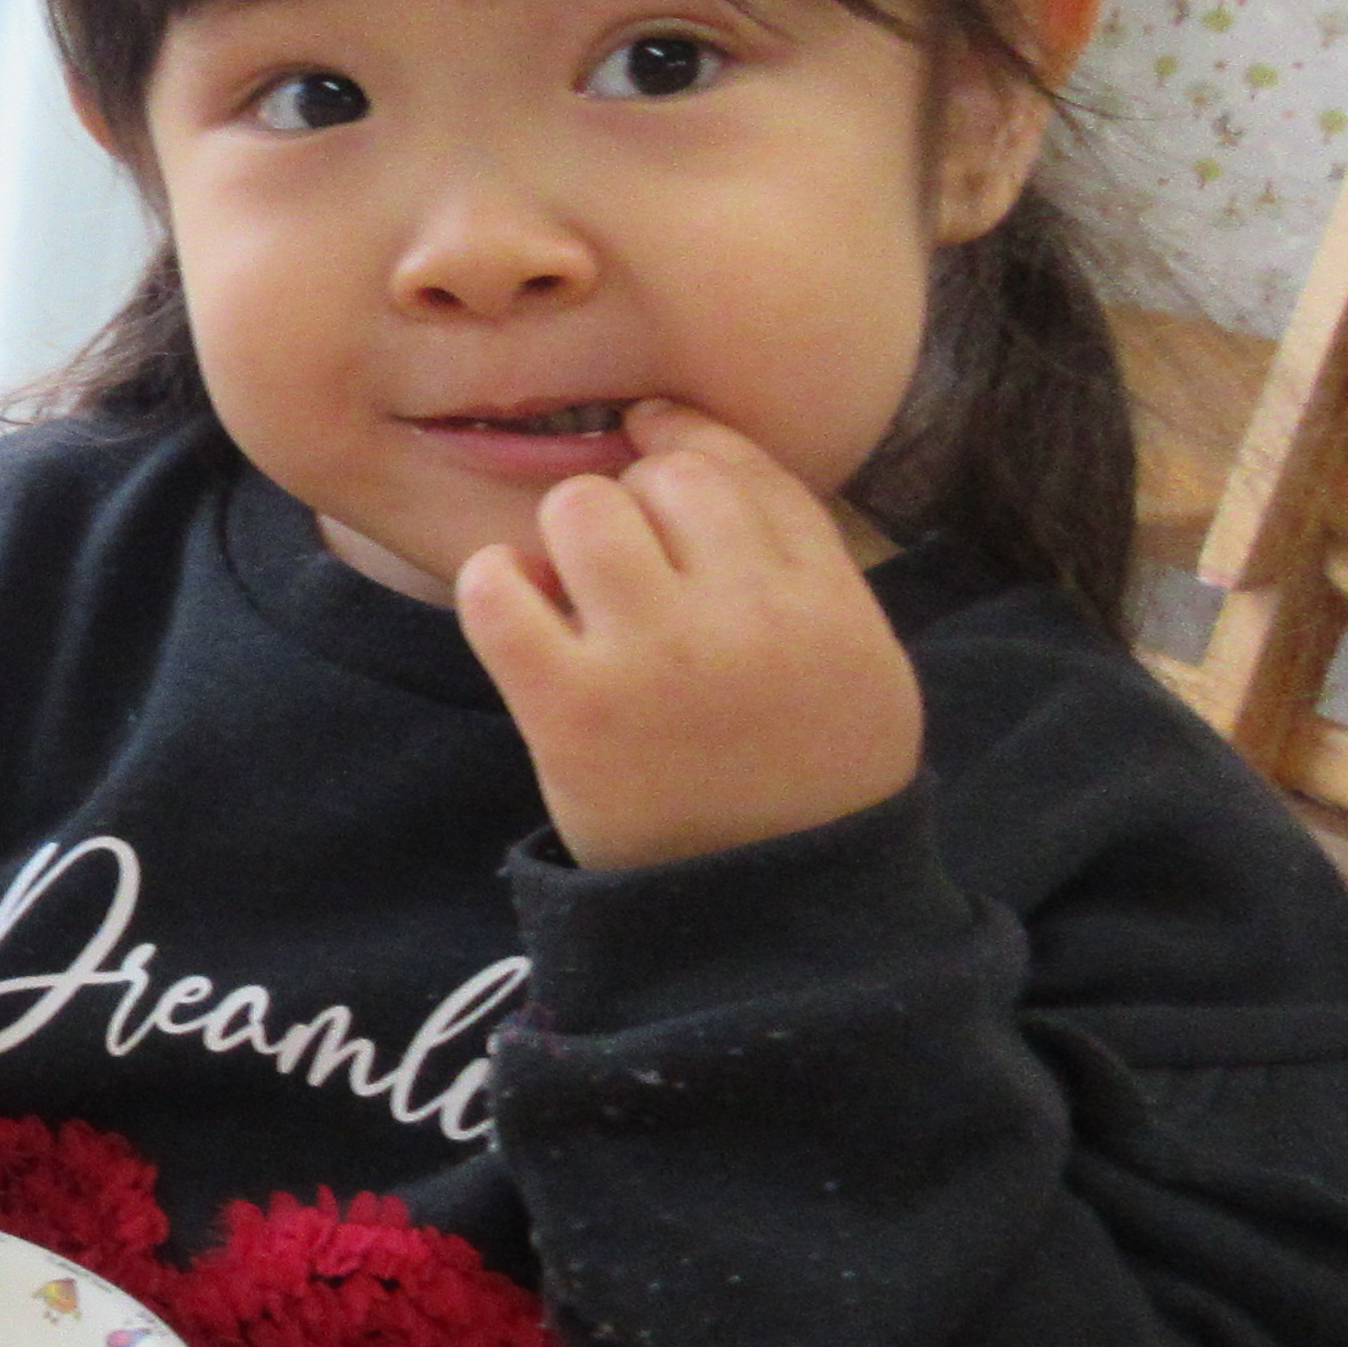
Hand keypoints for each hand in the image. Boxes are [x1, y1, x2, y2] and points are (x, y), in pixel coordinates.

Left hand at [451, 397, 921, 868]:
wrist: (765, 914)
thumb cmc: (804, 773)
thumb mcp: (852, 657)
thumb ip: (797, 551)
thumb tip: (680, 432)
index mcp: (826, 602)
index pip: (741, 467)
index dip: (683, 443)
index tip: (649, 442)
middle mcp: (748, 620)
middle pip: (663, 478)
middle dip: (633, 504)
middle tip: (626, 568)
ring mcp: (656, 661)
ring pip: (580, 509)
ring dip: (564, 539)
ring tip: (576, 595)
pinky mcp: (571, 710)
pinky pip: (496, 588)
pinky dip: (494, 586)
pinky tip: (520, 617)